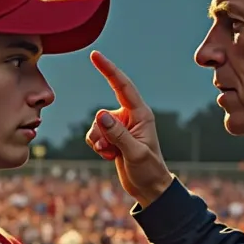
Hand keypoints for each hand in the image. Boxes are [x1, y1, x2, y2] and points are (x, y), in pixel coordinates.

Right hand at [86, 51, 173, 206]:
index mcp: (141, 114)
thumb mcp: (134, 153)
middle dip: (102, 133)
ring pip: (96, 126)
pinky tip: (110, 156)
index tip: (95, 55)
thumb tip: (100, 115)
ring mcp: (120, 126)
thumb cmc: (148, 170)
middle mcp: (130, 117)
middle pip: (103, 114)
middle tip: (111, 150)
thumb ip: (118, 134)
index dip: (109, 69)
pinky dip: (98, 146)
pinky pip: (94, 135)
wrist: (149, 188)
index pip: (122, 86)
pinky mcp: (112, 137)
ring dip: (99, 142)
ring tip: (113, 154)